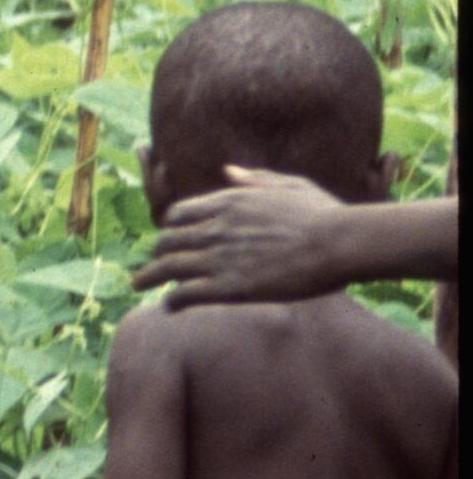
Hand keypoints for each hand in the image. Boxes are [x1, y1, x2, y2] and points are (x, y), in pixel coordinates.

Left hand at [132, 168, 356, 307]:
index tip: (168, 239)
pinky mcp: (230, 287)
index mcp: (229, 201)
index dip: (170, 228)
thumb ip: (255, 178)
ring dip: (149, 277)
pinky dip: (173, 300)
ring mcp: (220, 257)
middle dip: (155, 253)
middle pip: (166, 241)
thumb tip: (228, 171)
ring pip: (167, 267)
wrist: (340, 242)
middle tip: (147, 265)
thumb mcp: (289, 184)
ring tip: (138, 285)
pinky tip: (170, 307)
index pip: (179, 214)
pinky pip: (186, 294)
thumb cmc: (324, 213)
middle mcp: (217, 227)